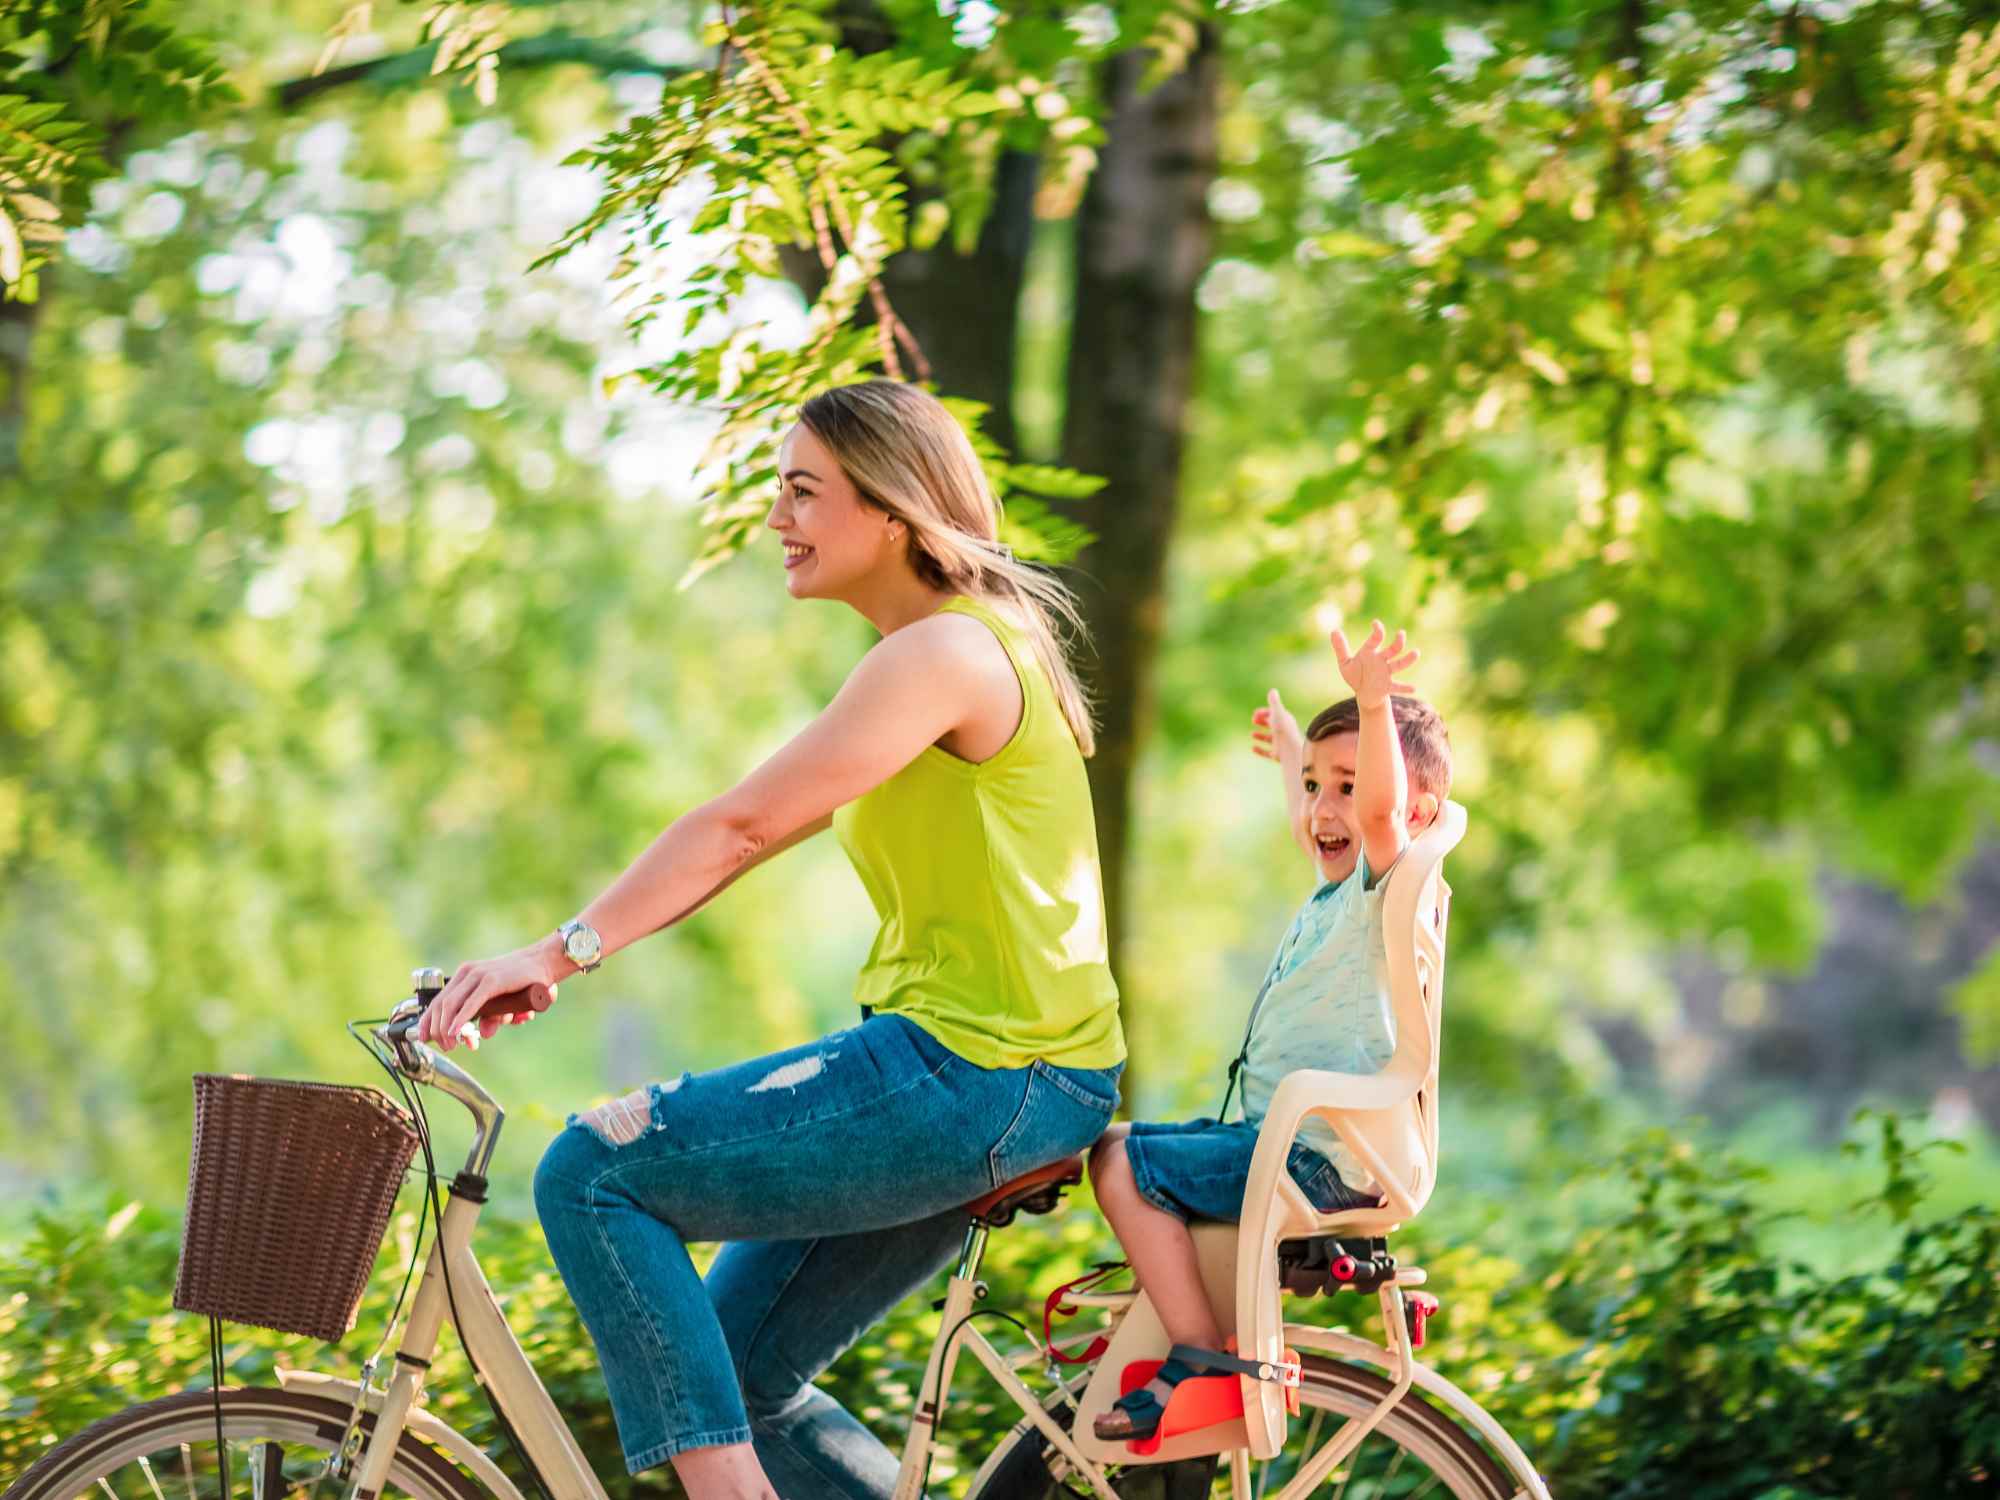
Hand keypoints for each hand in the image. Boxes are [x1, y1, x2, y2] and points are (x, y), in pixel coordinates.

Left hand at [417, 938, 563, 1052]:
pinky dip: (460, 1020)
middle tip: (446, 1047)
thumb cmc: (524, 980)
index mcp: (465, 975)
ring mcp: (478, 976)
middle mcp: (467, 973)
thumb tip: (485, 1034)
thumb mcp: (502, 1001)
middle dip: (437, 1030)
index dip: (428, 1021)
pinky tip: (455, 1032)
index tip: (424, 1038)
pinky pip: (470, 1004)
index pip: (438, 1000)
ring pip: (451, 1006)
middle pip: (440, 1005)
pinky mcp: (491, 982)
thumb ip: (492, 1016)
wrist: (544, 962)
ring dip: (447, 1029)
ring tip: (452, 1044)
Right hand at [1250, 688, 1303, 772]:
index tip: (1255, 714)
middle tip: (1253, 720)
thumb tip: (1272, 690)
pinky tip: (1253, 747)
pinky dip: (1260, 750)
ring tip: (1252, 734)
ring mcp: (1280, 744)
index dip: (1264, 712)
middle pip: (1272, 725)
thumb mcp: (1277, 714)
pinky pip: (1267, 753)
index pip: (1274, 714)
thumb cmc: (1283, 730)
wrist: (1290, 750)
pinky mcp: (1277, 755)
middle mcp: (1283, 732)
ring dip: (1260, 735)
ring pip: (1269, 739)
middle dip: (1262, 721)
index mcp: (1285, 721)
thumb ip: (1274, 702)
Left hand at [1332, 620, 1418, 709]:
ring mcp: (1386, 673)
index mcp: (1371, 652)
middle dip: (1398, 641)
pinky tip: (1413, 688)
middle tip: (1401, 633)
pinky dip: (1405, 688)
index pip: (1376, 638)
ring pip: (1399, 664)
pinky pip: (1397, 686)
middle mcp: (1381, 660)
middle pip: (1393, 649)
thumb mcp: (1345, 663)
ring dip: (1408, 659)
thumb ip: (1340, 648)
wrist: (1364, 694)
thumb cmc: (1356, 675)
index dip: (1377, 630)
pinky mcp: (1388, 686)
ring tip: (1416, 653)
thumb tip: (1334, 630)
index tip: (1375, 623)